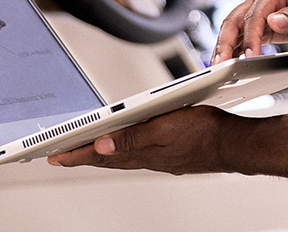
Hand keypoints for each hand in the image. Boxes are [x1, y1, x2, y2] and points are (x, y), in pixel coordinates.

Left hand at [46, 106, 239, 174]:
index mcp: (141, 151)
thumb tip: (101, 144)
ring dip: (101, 154)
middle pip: (107, 158)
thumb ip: (132, 138)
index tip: (54, 156)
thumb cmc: (205, 133)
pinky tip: (124, 148)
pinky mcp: (169, 155)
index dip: (76, 154)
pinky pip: (137, 155)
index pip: (100, 154)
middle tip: (60, 157)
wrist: (233, 144)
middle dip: (82, 156)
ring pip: (121, 157)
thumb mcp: (164, 128)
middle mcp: (147, 157)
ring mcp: (159, 158)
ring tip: (84, 152)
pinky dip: (123, 152)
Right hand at [213, 0, 287, 61]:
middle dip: (224, 42)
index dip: (250, 37)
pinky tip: (229, 61)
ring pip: (235, 28)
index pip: (253, 16)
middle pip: (235, 20)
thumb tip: (273, 21)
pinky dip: (236, 48)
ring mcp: (262, 12)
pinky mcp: (266, 25)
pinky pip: (245, 36)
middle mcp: (262, 0)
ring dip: (225, 46)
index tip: (250, 56)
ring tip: (217, 66)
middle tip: (220, 64)